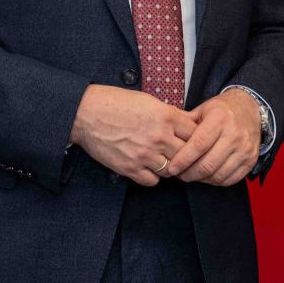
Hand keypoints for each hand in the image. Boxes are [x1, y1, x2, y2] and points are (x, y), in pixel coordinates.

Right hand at [70, 85, 194, 186]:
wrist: (86, 113)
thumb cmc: (116, 103)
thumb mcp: (149, 101)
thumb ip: (171, 114)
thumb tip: (190, 123)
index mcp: (166, 117)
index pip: (196, 133)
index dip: (197, 137)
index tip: (194, 139)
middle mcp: (158, 137)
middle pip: (187, 154)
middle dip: (188, 154)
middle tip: (184, 154)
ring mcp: (144, 154)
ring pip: (172, 170)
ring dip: (171, 166)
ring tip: (166, 160)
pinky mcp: (129, 168)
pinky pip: (152, 181)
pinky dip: (153, 176)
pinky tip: (150, 167)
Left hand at [164, 88, 261, 186]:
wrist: (250, 108)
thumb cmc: (221, 110)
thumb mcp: (202, 110)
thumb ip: (184, 124)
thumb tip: (165, 139)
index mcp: (220, 119)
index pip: (198, 145)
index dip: (183, 160)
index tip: (172, 168)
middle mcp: (235, 134)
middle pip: (208, 164)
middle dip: (189, 174)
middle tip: (179, 175)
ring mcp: (245, 148)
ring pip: (219, 174)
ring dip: (202, 179)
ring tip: (192, 175)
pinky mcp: (251, 159)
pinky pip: (231, 179)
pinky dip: (216, 182)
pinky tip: (207, 176)